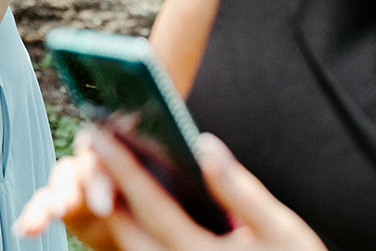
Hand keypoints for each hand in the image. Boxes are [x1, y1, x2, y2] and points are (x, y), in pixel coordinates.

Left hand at [18, 128, 325, 250]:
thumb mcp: (282, 229)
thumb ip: (239, 188)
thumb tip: (205, 144)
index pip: (148, 203)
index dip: (121, 166)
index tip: (98, 135)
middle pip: (125, 228)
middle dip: (106, 187)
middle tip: (92, 148)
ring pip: (129, 247)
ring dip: (115, 211)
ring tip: (107, 173)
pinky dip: (133, 231)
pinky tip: (135, 209)